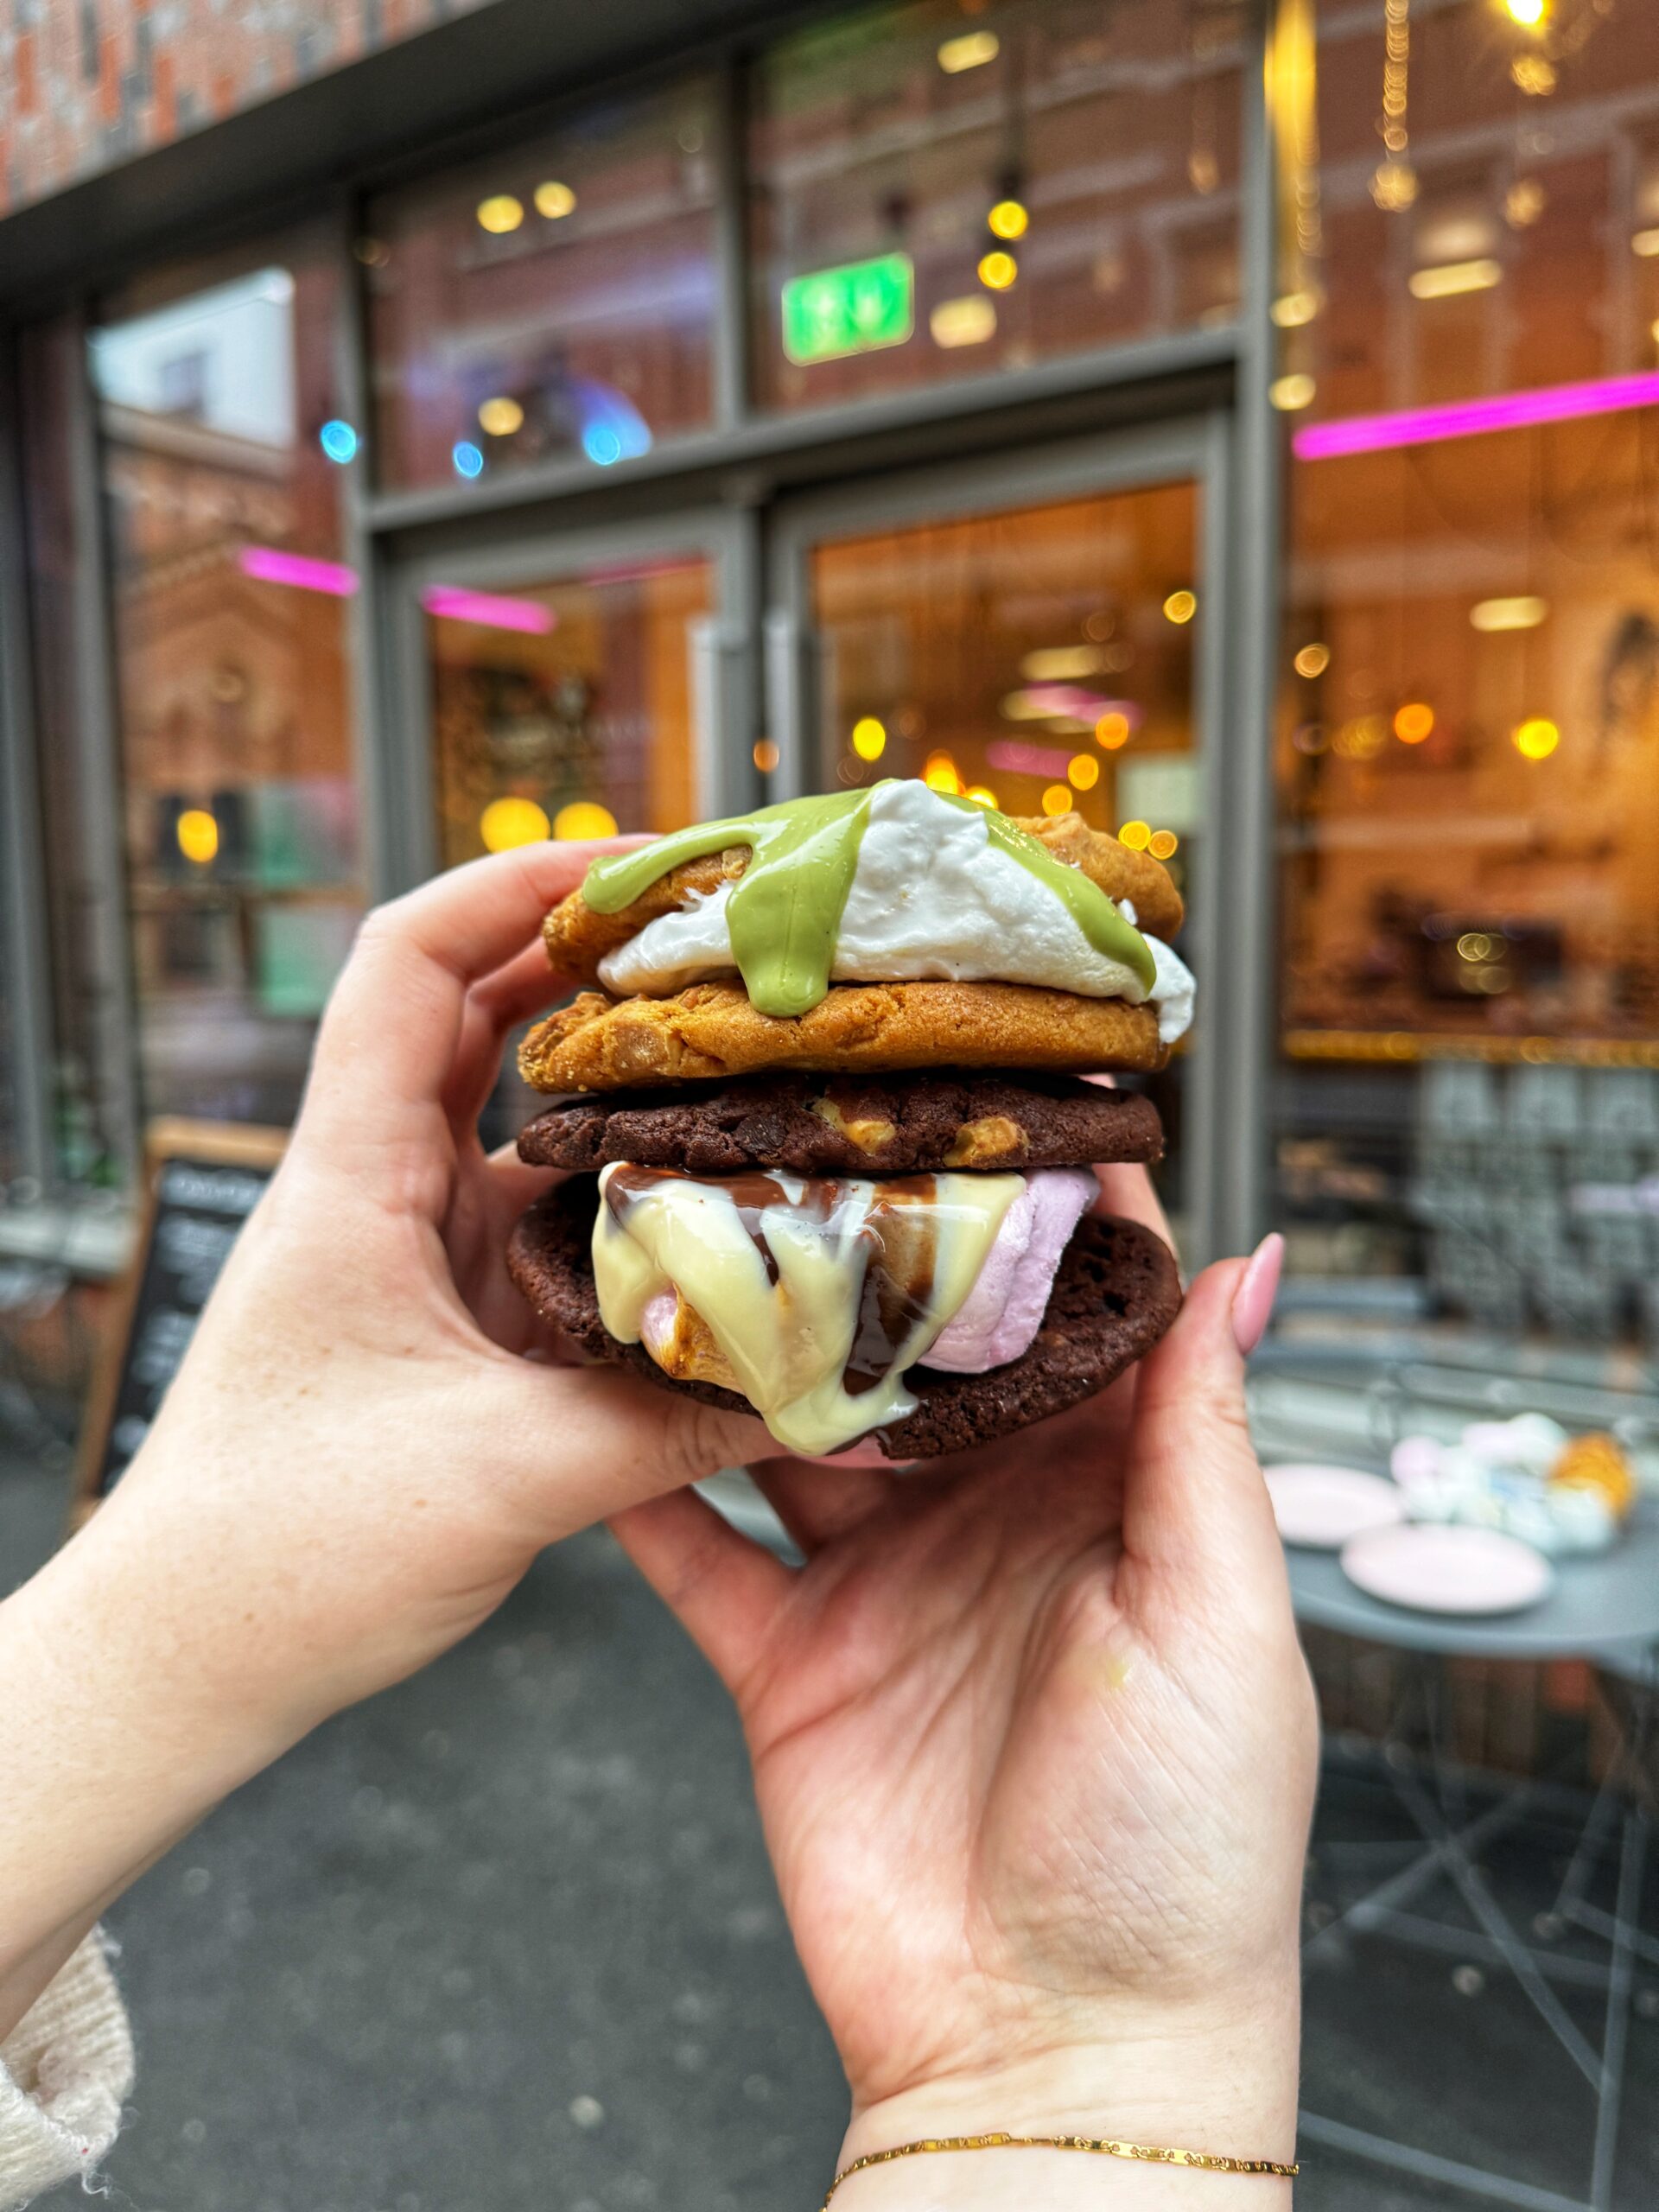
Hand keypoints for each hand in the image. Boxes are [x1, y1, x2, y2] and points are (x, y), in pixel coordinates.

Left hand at [0, 846, 766, 2028]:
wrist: (187, 1657)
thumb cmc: (282, 1554)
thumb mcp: (499, 1476)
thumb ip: (665, 1421)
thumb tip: (822, 1375)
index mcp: (354, 1180)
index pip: (411, 965)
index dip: (516, 887)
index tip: (640, 865)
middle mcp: (379, 1194)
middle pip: (474, 1015)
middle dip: (590, 957)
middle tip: (720, 940)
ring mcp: (412, 1257)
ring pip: (518, 1122)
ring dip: (613, 1080)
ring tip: (738, 1057)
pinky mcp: (444, 1323)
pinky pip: (543, 1223)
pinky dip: (618, 1197)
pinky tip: (705, 1211)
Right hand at [615, 1185, 1315, 2201]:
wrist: (1050, 2048)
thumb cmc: (1184, 1854)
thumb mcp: (1220, 1624)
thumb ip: (1203, 1438)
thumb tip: (1251, 1265)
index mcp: (1110, 1495)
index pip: (1073, 1315)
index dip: (1041, 1211)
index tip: (990, 1100)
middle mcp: (988, 1518)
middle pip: (914, 1349)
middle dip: (866, 1250)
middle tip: (799, 1140)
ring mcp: (879, 1584)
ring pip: (794, 1428)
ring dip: (747, 1345)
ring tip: (682, 1239)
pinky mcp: (787, 1660)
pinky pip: (696, 1555)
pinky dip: (641, 1491)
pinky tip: (591, 1406)